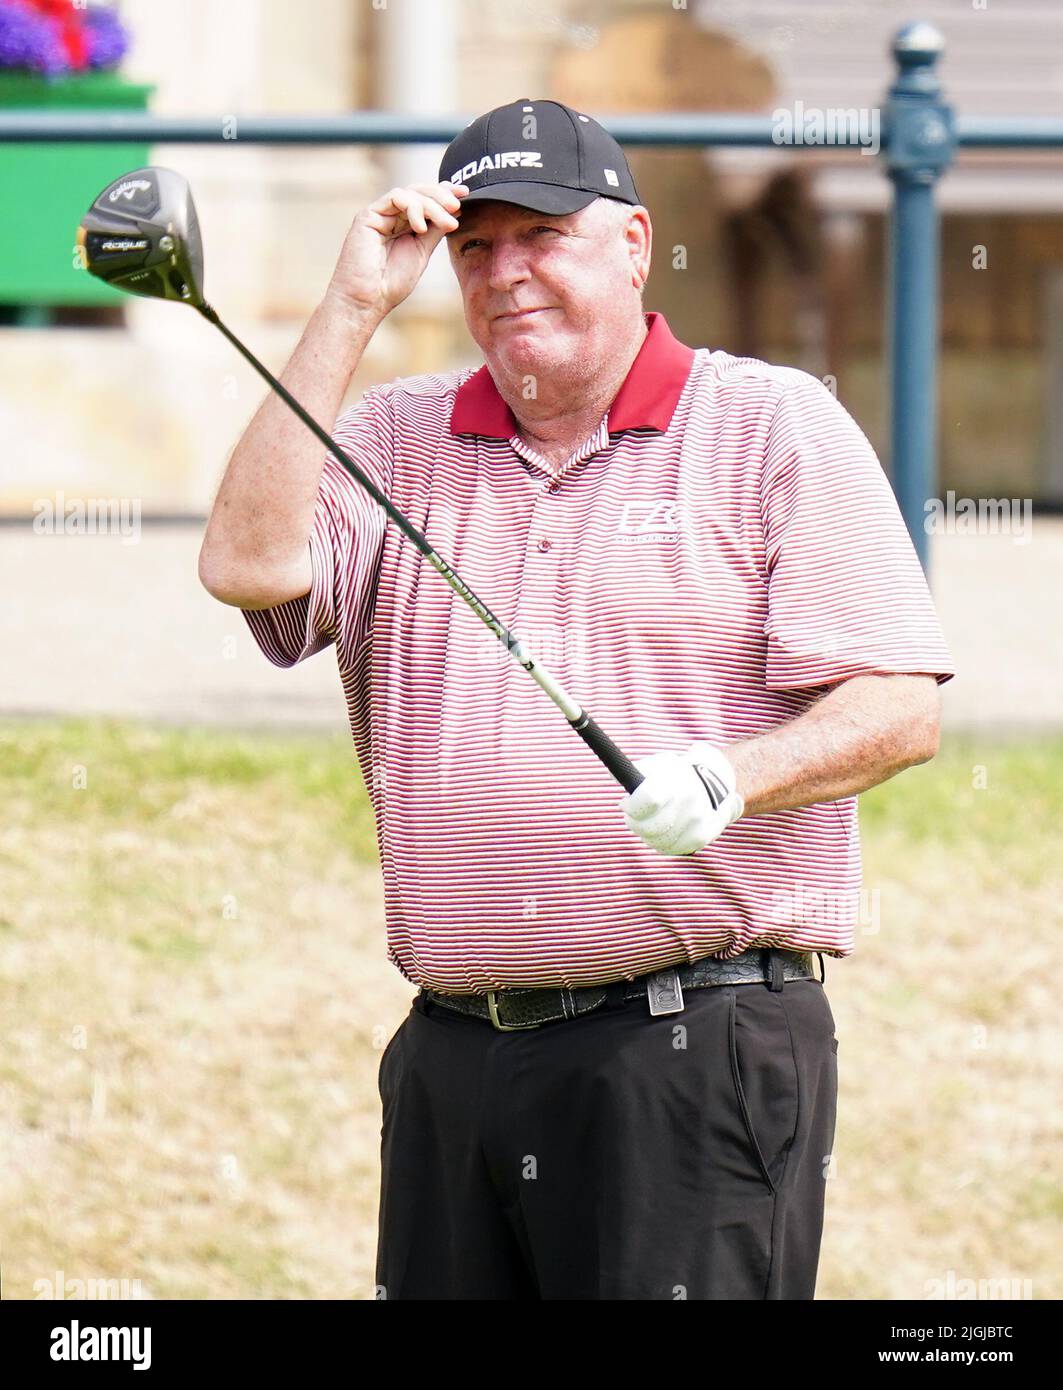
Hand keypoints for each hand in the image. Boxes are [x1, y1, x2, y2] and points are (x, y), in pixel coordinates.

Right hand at [325, 181, 469, 319]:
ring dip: (432, 205)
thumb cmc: (390, 284)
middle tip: (458, 206)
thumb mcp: (422, 253)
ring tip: (447, 223)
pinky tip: (421, 228)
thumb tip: (454, 212)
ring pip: (410, 193)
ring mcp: (379, 214)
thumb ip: (434, 231)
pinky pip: (395, 197)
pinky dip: (414, 207)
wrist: (367, 300)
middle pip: (419, 191)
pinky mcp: (368, 215)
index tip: (465, 193)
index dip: (444, 193)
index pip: (425, 200)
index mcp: (403, 225)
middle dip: (442, 195)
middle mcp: (390, 216)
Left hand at [618, 742, 743, 855]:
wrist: (715, 786)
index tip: (626, 802)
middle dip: (633, 821)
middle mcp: (689, 802)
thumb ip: (634, 769)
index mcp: (676, 781)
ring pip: (654, 841)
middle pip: (646, 826)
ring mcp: (696, 823)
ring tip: (650, 821)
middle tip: (633, 814)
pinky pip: (668, 849)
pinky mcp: (700, 839)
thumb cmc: (677, 775)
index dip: (630, 805)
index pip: (646, 799)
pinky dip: (660, 841)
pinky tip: (664, 829)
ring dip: (645, 832)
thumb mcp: (659, 764)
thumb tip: (612, 774)